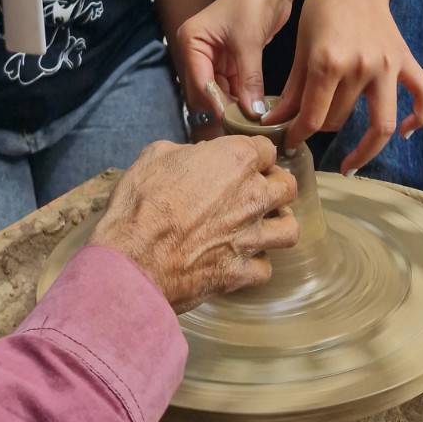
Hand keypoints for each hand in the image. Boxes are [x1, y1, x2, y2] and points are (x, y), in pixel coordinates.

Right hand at [90, 137, 298, 312]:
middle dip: (275, 186)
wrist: (132, 260)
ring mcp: (251, 237)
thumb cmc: (141, 204)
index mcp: (235, 160)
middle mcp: (252, 197)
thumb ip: (186, 152)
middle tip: (256, 191)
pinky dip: (255, 265)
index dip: (254, 155)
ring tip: (261, 225)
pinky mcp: (241, 272)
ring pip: (289, 229)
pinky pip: (266, 268)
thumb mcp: (155, 156)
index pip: (266, 149)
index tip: (242, 162)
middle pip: (287, 186)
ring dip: (277, 224)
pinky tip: (241, 260)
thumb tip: (196, 158)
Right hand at [176, 0, 295, 125]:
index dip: (216, 103)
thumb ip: (249, 79)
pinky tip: (256, 109)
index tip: (235, 122)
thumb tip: (253, 114)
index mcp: (191, 41)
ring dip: (234, 104)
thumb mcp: (249, 42)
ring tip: (253, 121)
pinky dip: (243, 96)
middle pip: (204, 91)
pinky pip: (232, 85)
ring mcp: (213, 56)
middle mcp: (197, 50)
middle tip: (245, 126)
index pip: (199, 82)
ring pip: (219, 91)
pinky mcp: (230, 59)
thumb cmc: (255, 0)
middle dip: (223, 106)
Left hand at [266, 0, 422, 173]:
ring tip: (352, 164)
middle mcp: (361, 68)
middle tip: (310, 132)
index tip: (289, 141)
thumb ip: (292, 88)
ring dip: (365, 149)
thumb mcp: (300, 46)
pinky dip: (418, 119)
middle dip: (320, 131)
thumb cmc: (322, 7)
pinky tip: (405, 133)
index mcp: (329, 62)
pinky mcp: (405, 62)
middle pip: (340, 120)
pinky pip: (422, 97)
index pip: (312, 116)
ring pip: (381, 124)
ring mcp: (387, 67)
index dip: (297, 135)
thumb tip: (275, 121)